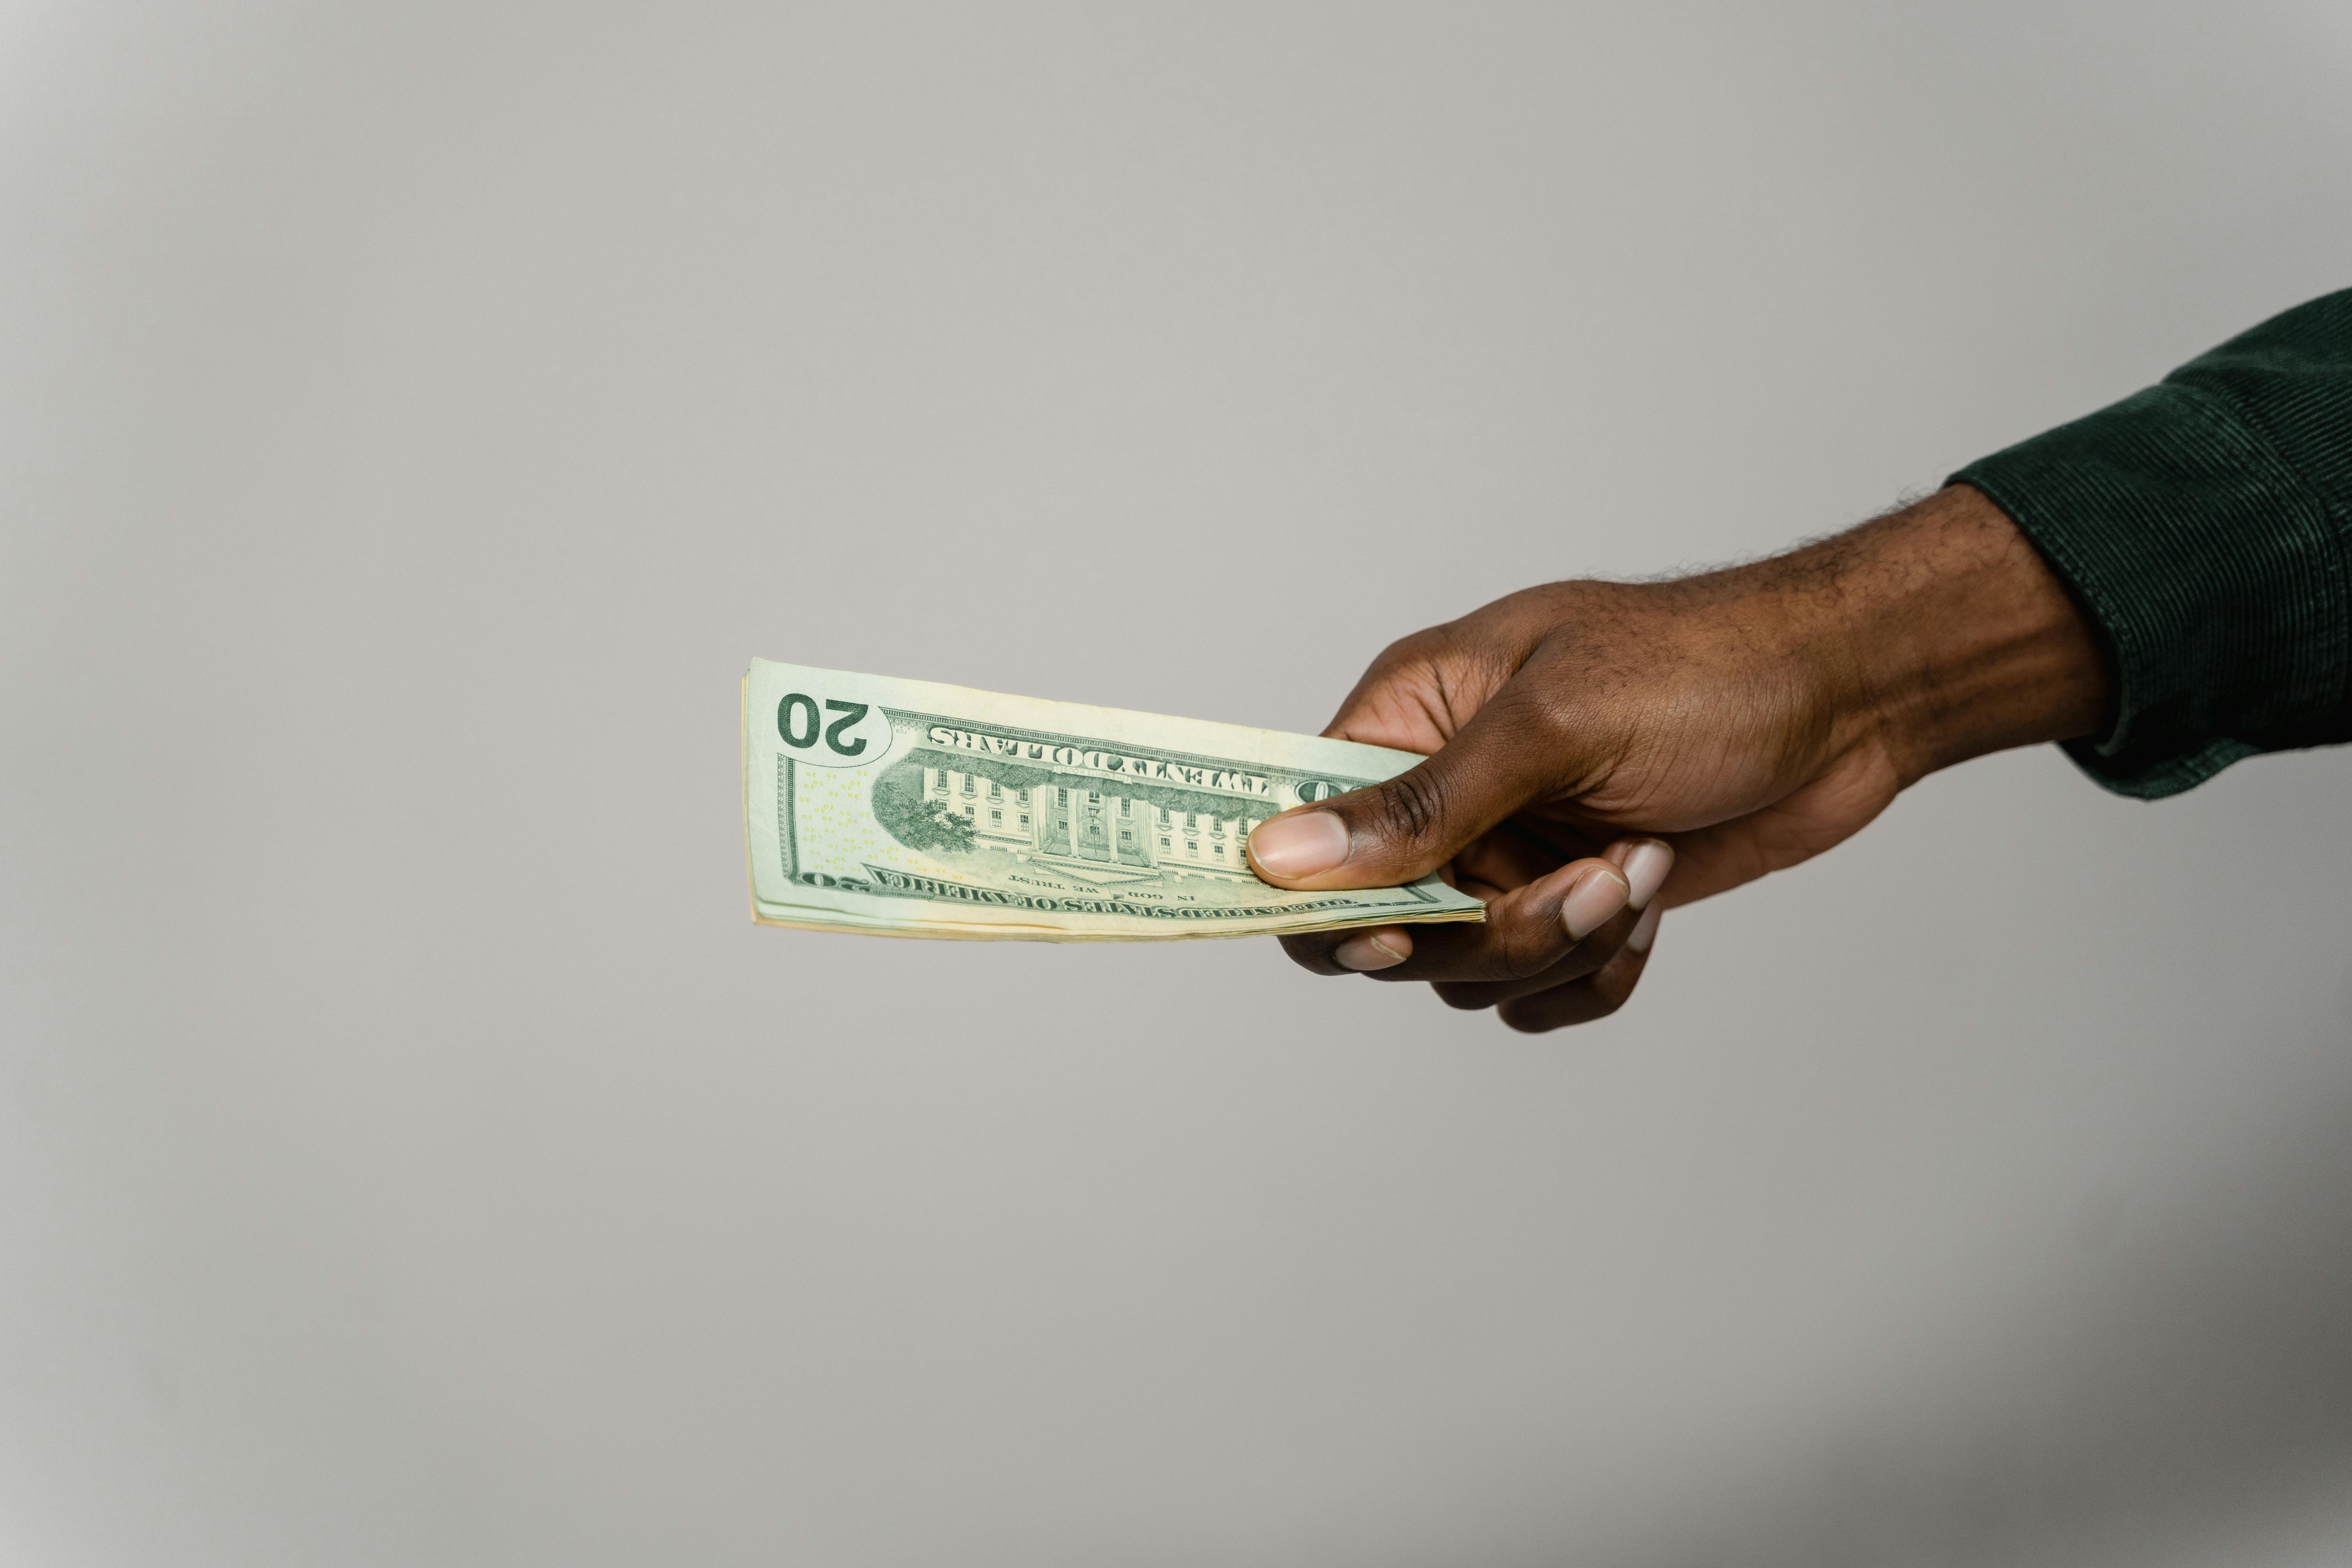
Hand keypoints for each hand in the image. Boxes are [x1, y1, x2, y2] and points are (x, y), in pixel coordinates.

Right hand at [1249, 485, 2109, 1030]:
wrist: (1848, 695)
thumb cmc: (1706, 668)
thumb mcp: (1552, 724)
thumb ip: (1418, 802)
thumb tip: (1278, 855)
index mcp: (1408, 717)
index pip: (1303, 831)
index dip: (1322, 900)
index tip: (1384, 935)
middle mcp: (1445, 793)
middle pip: (1384, 928)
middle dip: (1484, 931)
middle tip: (1576, 882)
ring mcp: (1507, 852)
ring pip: (1467, 970)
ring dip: (1558, 945)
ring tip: (1636, 869)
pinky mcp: (1572, 900)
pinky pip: (1539, 990)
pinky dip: (1595, 970)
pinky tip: (1648, 902)